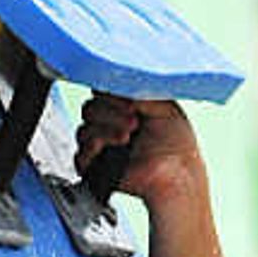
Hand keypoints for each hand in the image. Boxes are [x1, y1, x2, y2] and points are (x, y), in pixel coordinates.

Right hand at [74, 93, 206, 211]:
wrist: (177, 173)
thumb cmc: (177, 143)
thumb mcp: (163, 105)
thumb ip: (138, 91)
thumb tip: (114, 83)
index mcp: (124, 110)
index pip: (100, 94)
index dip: (109, 93)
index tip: (128, 99)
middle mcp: (110, 127)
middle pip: (89, 109)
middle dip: (109, 111)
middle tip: (134, 119)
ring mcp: (101, 148)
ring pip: (83, 129)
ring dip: (106, 127)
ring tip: (129, 134)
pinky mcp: (95, 169)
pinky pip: (80, 154)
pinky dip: (96, 145)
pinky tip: (118, 144)